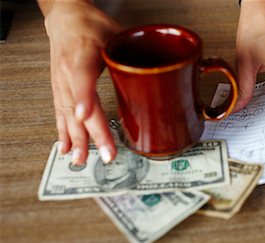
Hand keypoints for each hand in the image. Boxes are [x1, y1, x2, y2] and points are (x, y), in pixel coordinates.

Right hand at [43, 1, 121, 163]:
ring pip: (68, 115)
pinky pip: (60, 115)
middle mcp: (68, 71)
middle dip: (92, 133)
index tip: (86, 115)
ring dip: (77, 140)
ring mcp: (62, 83)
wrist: (65, 20)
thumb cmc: (90, 26)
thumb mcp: (117, 33)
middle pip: (79, 106)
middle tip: (106, 154)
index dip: (84, 96)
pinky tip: (66, 148)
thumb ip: (136, 53)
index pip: (82, 76)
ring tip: (82, 160)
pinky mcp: (59, 90)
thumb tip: (164, 72)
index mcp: (83, 54)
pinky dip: (64, 133)